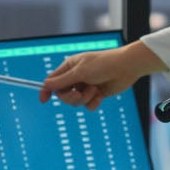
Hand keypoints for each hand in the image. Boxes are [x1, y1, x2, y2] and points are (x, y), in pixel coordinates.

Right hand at [37, 41, 163, 107]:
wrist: (126, 68)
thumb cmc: (103, 64)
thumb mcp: (80, 72)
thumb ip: (63, 81)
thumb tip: (46, 85)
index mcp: (69, 67)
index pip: (53, 81)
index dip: (46, 90)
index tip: (43, 101)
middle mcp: (76, 77)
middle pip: (63, 95)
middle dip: (70, 97)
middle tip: (79, 95)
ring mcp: (86, 86)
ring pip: (76, 102)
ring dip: (84, 99)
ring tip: (94, 91)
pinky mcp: (96, 94)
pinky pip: (88, 105)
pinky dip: (93, 102)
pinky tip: (100, 95)